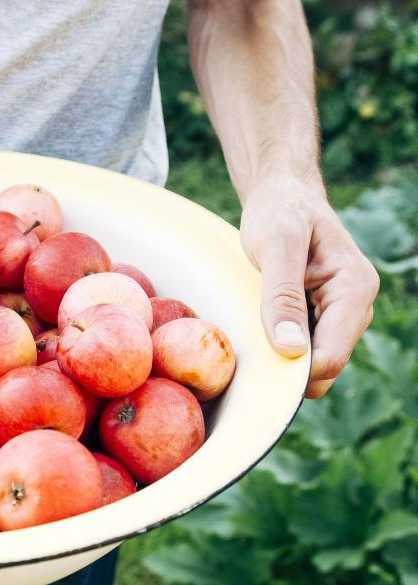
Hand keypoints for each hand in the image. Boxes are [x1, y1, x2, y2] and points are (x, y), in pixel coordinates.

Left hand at [240, 176, 378, 397]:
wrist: (282, 195)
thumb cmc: (279, 212)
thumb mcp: (276, 246)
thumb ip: (283, 295)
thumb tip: (291, 349)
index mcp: (354, 288)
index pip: (332, 355)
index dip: (295, 372)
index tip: (255, 372)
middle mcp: (356, 305)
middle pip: (325, 364)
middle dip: (288, 369)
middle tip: (245, 356)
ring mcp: (340, 312)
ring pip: (314, 361)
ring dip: (283, 360)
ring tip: (249, 338)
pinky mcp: (322, 314)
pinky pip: (304, 347)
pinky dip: (281, 347)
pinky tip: (258, 333)